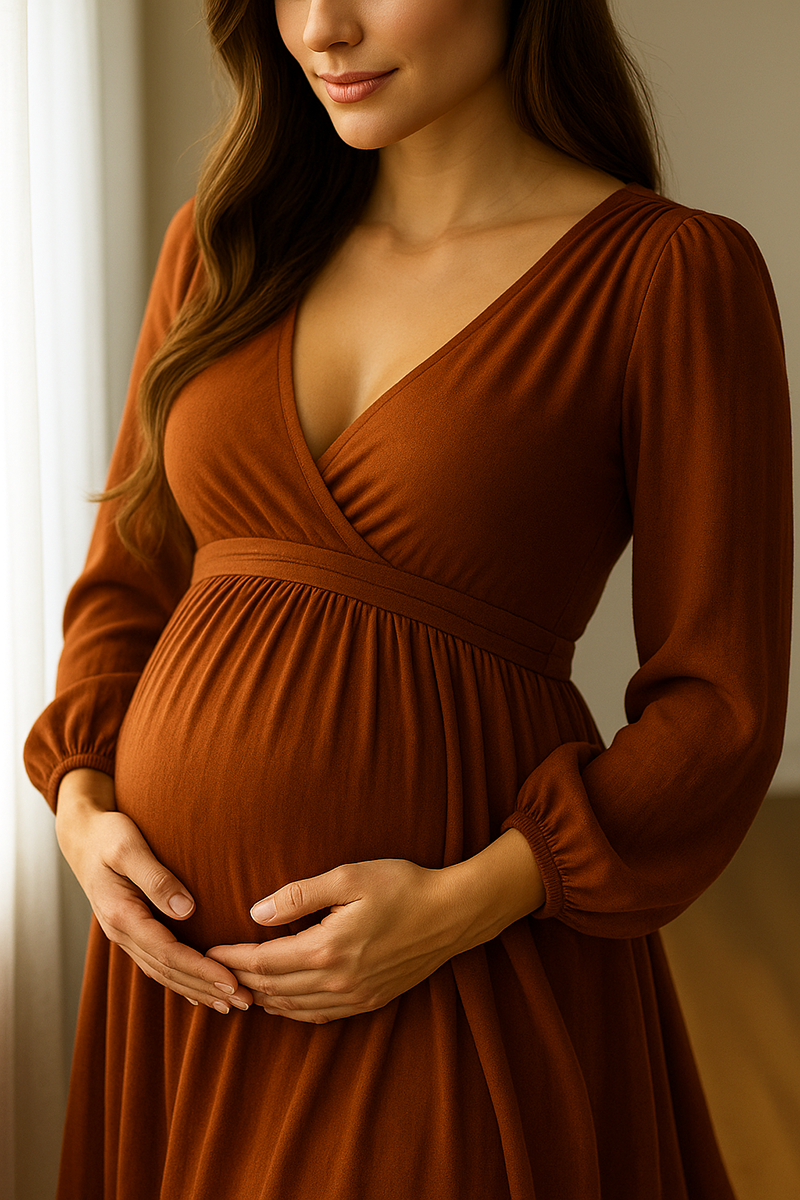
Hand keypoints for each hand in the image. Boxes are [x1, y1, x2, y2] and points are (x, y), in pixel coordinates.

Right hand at [55, 768, 251, 1013]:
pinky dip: (180, 981)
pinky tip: (199, 993)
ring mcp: (124, 935)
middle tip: (245, 1001)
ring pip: (163, 973)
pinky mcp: (131, 930)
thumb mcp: (129, 848)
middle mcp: (122, 932)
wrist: (82, 834)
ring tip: (230, 1003)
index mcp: (123, 916)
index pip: (169, 954)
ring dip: (197, 990)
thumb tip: (186, 909)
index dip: (202, 971)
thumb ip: (156, 878)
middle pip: (168, 972)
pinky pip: (157, 964)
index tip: (233, 981)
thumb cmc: (107, 835)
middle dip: (207, 989)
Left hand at [206, 858, 470, 1023]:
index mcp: (328, 948)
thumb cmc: (402, 885)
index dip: (232, 959)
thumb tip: (256, 912)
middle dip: (240, 982)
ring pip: (294, 1008)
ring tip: (240, 988)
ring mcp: (356, 996)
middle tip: (214, 973)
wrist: (453, 913)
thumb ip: (300, 894)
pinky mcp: (371, 1001)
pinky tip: (284, 1002)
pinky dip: (294, 1011)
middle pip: (274, 990)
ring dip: (264, 1000)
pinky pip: (321, 1016)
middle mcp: (338, 980)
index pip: (264, 963)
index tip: (209, 952)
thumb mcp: (349, 877)